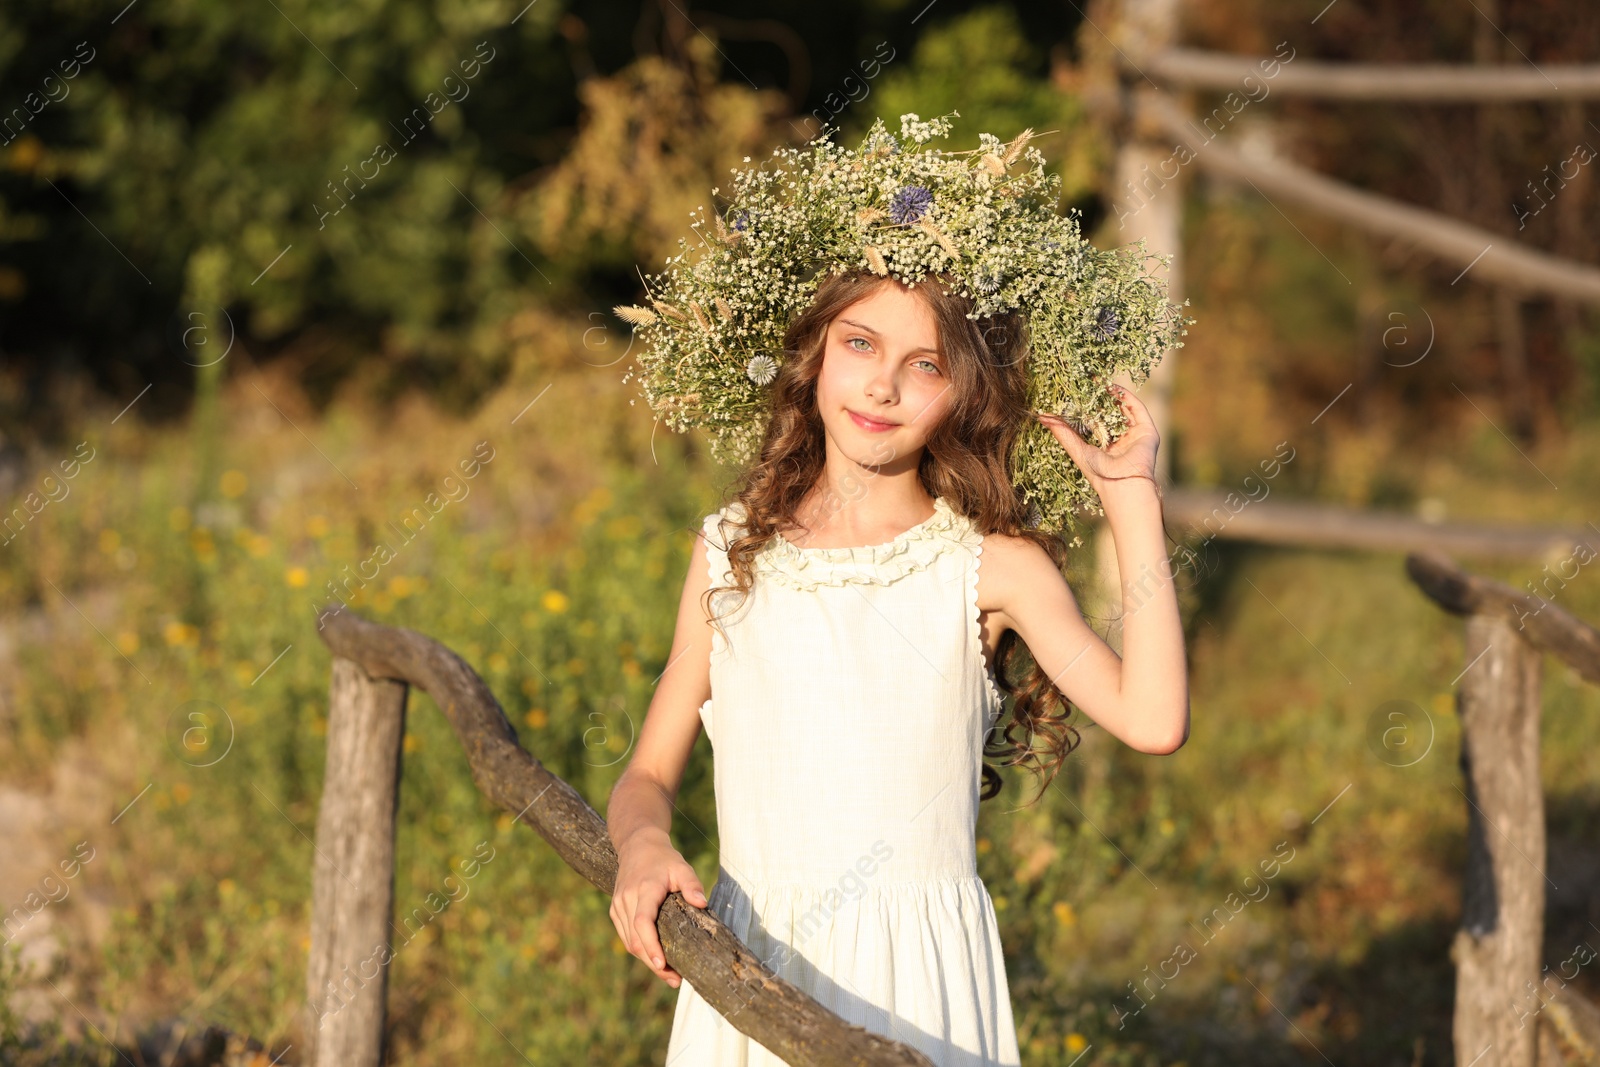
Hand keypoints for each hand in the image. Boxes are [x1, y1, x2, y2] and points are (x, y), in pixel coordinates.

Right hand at [609, 833, 709, 988]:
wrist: (637, 845)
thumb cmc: (664, 858)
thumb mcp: (682, 867)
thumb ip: (692, 884)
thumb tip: (702, 904)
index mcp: (644, 889)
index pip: (642, 922)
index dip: (651, 945)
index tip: (663, 963)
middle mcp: (626, 899)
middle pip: (635, 939)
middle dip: (653, 962)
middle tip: (675, 979)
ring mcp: (618, 906)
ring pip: (629, 942)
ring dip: (646, 960)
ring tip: (669, 975)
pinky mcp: (615, 911)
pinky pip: (626, 937)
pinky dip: (640, 951)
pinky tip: (656, 959)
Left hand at [1035, 383, 1159, 495]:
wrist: (1121, 485)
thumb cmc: (1098, 473)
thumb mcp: (1077, 449)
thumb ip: (1062, 433)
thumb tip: (1042, 417)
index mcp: (1106, 445)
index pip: (1097, 420)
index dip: (1088, 406)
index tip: (1077, 390)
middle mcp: (1122, 439)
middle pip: (1111, 412)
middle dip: (1100, 397)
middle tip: (1089, 381)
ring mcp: (1136, 435)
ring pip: (1124, 409)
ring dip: (1113, 395)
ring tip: (1100, 381)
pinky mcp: (1148, 432)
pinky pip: (1138, 410)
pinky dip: (1127, 398)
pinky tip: (1115, 388)